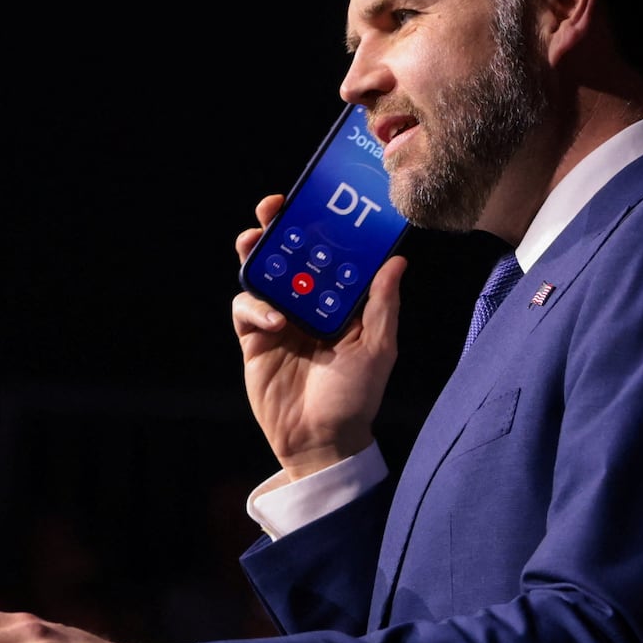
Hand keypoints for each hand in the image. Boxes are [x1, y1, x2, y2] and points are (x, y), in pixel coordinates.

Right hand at [234, 195, 406, 479]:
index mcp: (338, 302)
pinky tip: (273, 318)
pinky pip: (245, 309)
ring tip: (254, 241)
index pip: (328, 254)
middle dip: (278, 228)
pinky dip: (254, 306)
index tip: (318, 201)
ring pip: (261, 275)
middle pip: (288, 255)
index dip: (320, 227)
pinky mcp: (254, 339)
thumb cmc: (356, 397)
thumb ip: (382, 305)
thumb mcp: (378, 349)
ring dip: (256, 254)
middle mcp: (307, 304)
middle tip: (273, 207)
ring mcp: (278, 319)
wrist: (321, 441)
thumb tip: (396, 261)